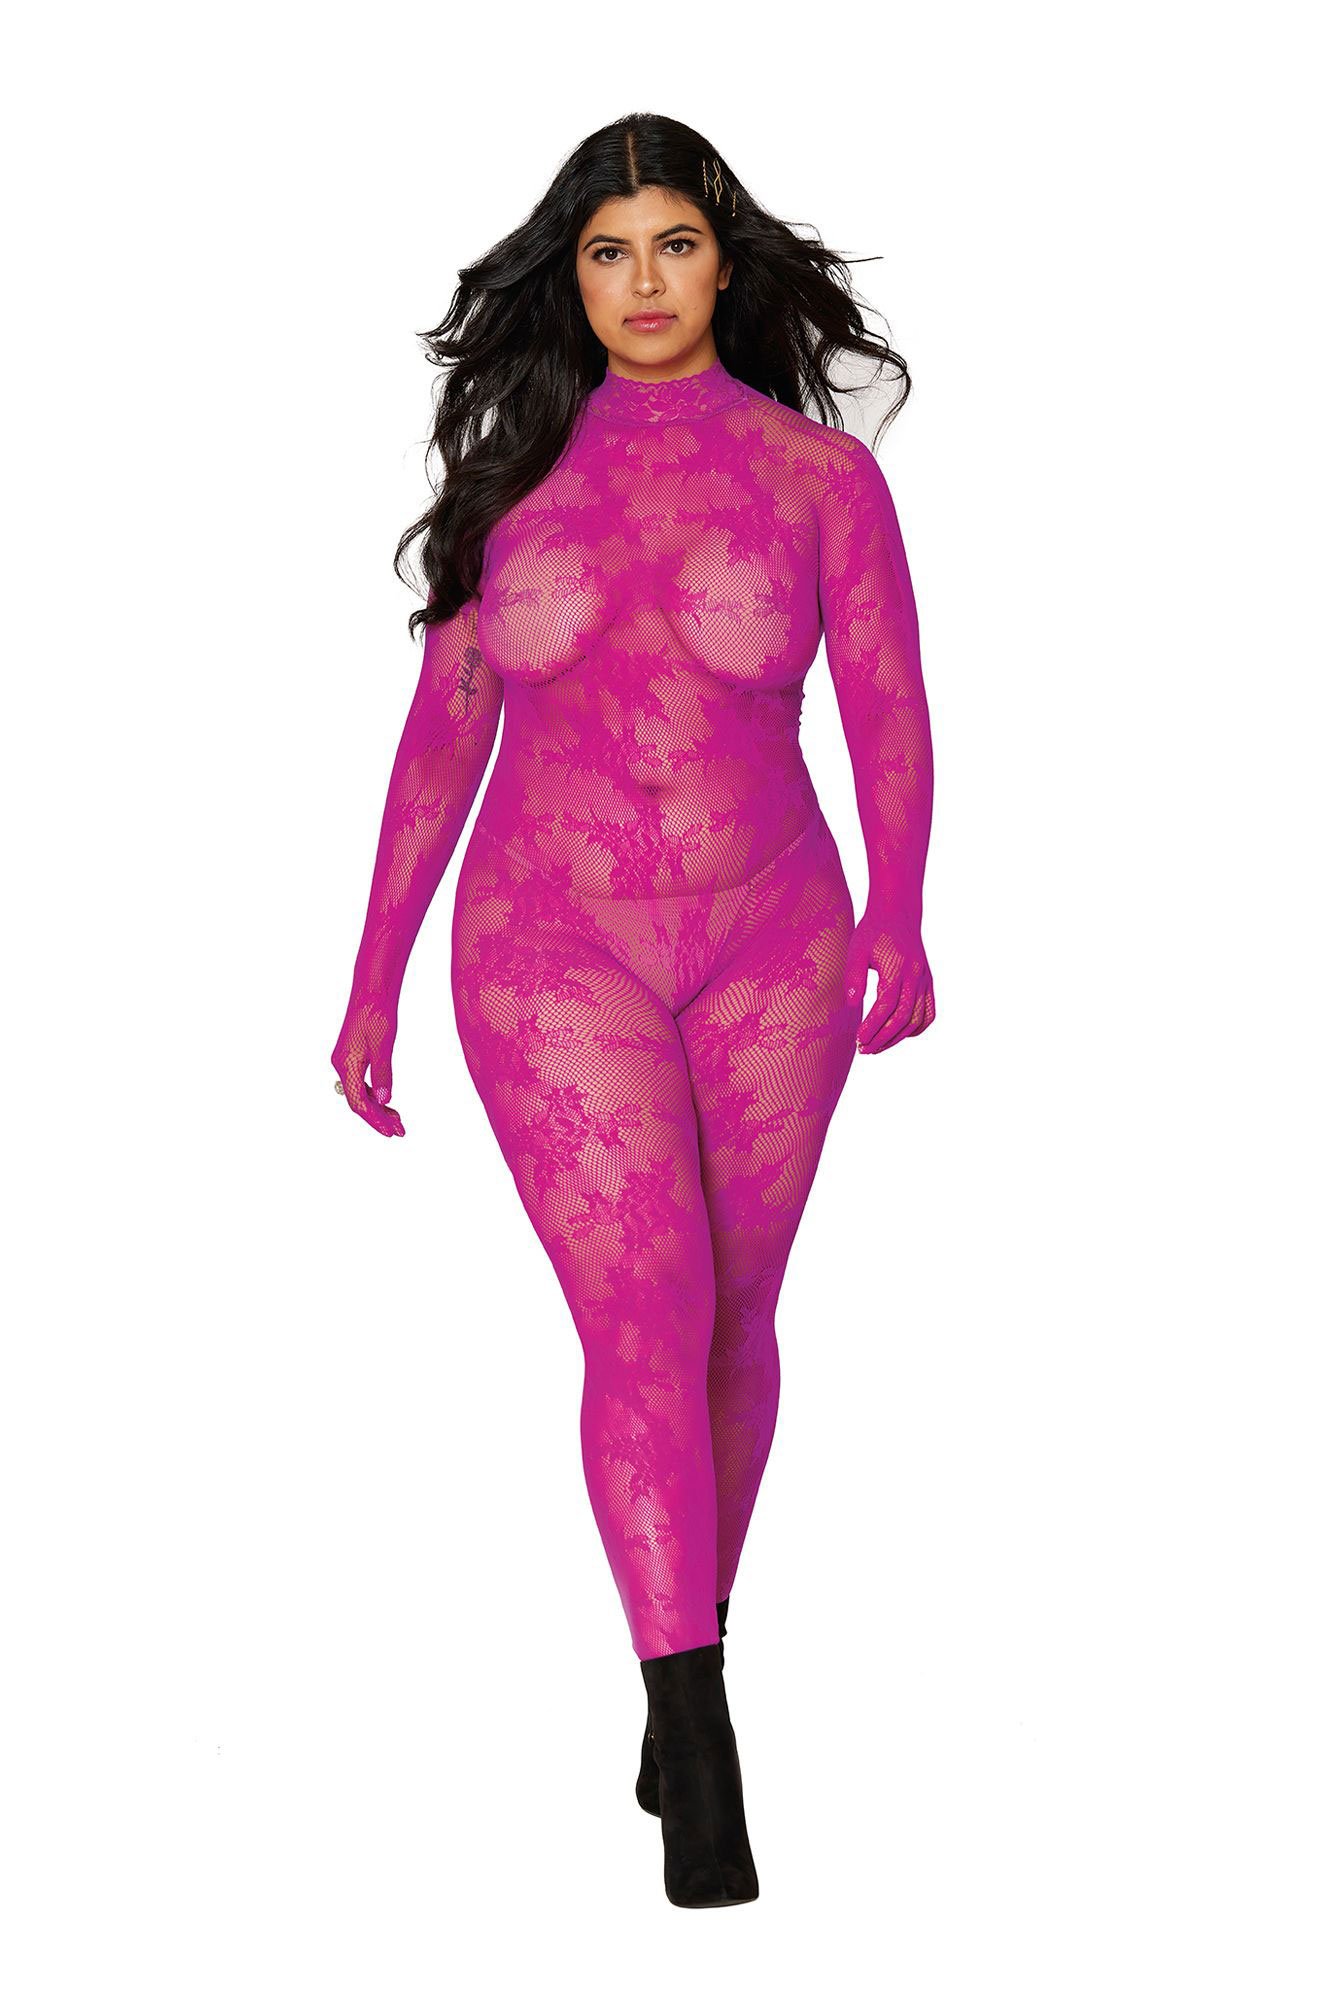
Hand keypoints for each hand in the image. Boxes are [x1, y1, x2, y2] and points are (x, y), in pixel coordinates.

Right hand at [331, 991, 405, 1136]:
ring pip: (359, 1092)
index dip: (375, 1120)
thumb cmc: (377, 1015)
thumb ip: (382, 1076)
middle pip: (358, 1101)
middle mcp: (341, 1065)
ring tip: (397, 1119)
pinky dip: (373, 1094)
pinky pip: (360, 1082)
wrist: (371, 990)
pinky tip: (386, 1101)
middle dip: (378, 1117)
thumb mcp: (383, 1047)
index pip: (358, 1103)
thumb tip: (382, 1101)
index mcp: (346, 1065)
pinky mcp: (351, 1054)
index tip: (391, 1132)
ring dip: (377, 1107)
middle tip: (399, 1131)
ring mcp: (345, 1060)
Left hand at [845, 916, 935, 1055]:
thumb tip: (851, 1004)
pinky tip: (900, 1034)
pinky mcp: (928, 982)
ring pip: (917, 1019)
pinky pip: (929, 1012)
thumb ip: (854, 977)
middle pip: (903, 1017)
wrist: (898, 914)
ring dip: (898, 1038)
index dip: (872, 1026)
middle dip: (883, 1038)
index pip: (886, 1006)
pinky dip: (917, 1028)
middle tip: (864, 1049)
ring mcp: (924, 980)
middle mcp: (915, 977)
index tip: (858, 1039)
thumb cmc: (873, 931)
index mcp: (898, 969)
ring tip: (877, 1047)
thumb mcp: (857, 950)